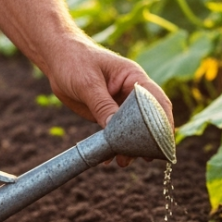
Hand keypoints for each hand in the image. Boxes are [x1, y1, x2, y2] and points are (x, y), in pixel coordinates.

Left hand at [44, 35, 173, 166]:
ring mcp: (119, 105)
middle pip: (148, 119)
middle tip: (145, 158)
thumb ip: (103, 105)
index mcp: (135, 79)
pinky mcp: (106, 114)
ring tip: (123, 162)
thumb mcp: (88, 83)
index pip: (157, 102)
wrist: (57, 59)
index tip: (164, 142)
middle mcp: (131, 93)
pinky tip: (107, 158)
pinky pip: (114, 133)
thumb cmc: (76, 60)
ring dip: (129, 147)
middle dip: (147, 140)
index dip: (164, 122)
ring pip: (131, 130)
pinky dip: (112, 146)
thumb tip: (115, 130)